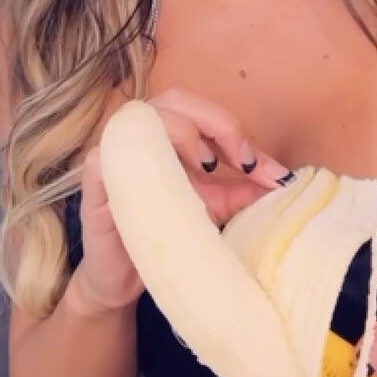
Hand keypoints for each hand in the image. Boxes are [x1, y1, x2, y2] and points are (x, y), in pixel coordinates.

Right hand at [75, 87, 293, 311]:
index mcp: (166, 131)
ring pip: (143, 117)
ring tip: (207, 169)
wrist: (125, 277)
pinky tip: (163, 187)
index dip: (233, 129)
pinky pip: (105, 156)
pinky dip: (136, 163)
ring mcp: (111, 153)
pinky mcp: (91, 182)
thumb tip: (285, 180)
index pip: (201, 108)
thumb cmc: (165, 230)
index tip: (261, 167)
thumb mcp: (213, 205)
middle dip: (215, 123)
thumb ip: (243, 188)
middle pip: (174, 99)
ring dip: (182, 135)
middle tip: (240, 162)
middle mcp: (138, 133)